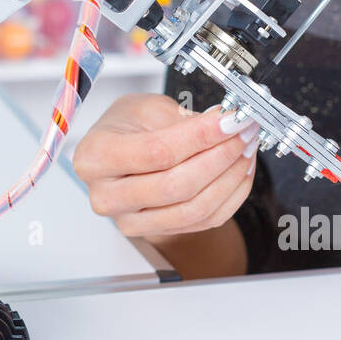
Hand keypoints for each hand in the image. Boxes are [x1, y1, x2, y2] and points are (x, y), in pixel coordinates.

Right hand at [71, 94, 260, 240]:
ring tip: (245, 150)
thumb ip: (183, 119)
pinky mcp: (155, 232)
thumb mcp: (145, 107)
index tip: (230, 120)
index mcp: (95, 157)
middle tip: (244, 133)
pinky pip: (203, 221)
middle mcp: (107, 195)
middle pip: (176, 186)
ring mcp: (130, 220)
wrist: (116, 151)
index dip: (200, 137)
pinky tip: (239, 171)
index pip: (157, 152)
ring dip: (230, 178)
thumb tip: (225, 124)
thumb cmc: (124, 127)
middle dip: (220, 157)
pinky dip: (230, 196)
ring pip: (193, 209)